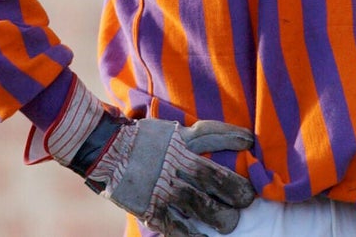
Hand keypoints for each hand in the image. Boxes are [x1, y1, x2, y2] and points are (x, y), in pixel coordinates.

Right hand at [26, 78, 254, 236]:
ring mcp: (164, 186)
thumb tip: (215, 139)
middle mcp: (176, 162)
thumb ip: (190, 136)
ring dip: (219, 216)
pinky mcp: (151, 207)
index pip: (212, 134)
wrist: (104, 150)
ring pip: (200, 205)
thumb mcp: (166, 129)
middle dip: (234, 189)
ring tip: (231, 223)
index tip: (251, 141)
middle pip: (213, 177)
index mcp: (179, 139)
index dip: (233, 137)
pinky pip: (176, 226)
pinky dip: (192, 235)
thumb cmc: (138, 138)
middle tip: (248, 199)